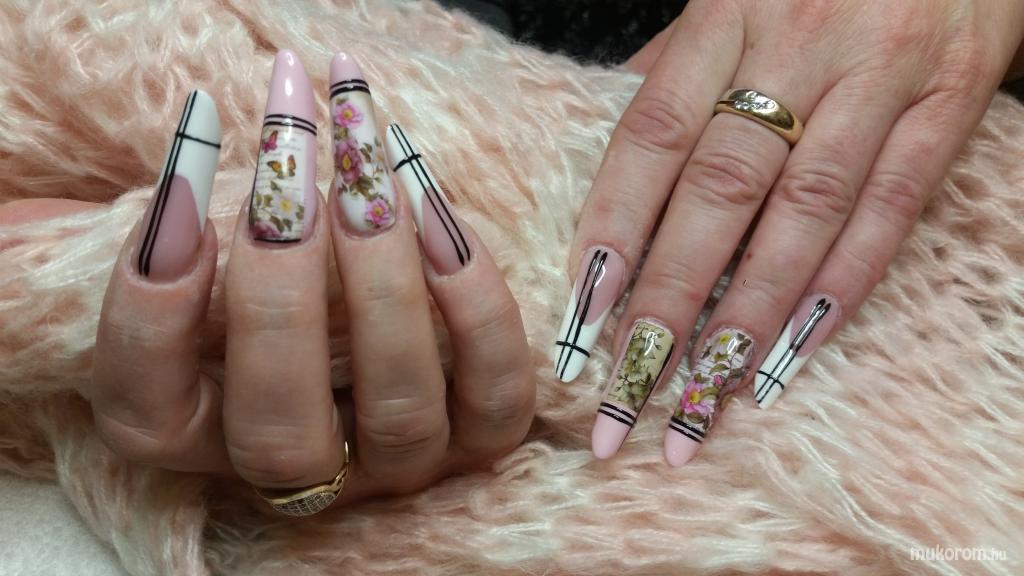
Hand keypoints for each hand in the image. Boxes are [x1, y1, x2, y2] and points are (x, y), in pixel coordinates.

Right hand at [88, 50, 532, 512]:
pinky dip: (474, 307)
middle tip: (287, 155)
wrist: (349, 292)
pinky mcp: (478, 435)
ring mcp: (394, 462)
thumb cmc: (251, 271)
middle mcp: (293, 467)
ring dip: (381, 281)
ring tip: (365, 173)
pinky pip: (493, 395)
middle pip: (279, 419)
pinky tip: (438, 220)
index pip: (148, 399)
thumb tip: (168, 182)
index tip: (181, 184)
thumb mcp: (192, 260)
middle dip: (282, 282)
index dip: (153, 301)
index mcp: (190, 432)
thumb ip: (156, 236)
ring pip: (396, 406)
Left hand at [553, 0, 1023, 463]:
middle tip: (629, 386)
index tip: (582, 311)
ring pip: (803, 214)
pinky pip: (889, 210)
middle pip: (720, 190)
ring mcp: (879, 77)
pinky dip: (839, 288)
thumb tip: (616, 142)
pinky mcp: (948, 102)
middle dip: (669, 299)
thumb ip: (680, 67)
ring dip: (749, 315)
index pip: (653, 134)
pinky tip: (793, 351)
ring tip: (705, 394)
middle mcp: (798, 47)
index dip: (614, 225)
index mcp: (727, 13)